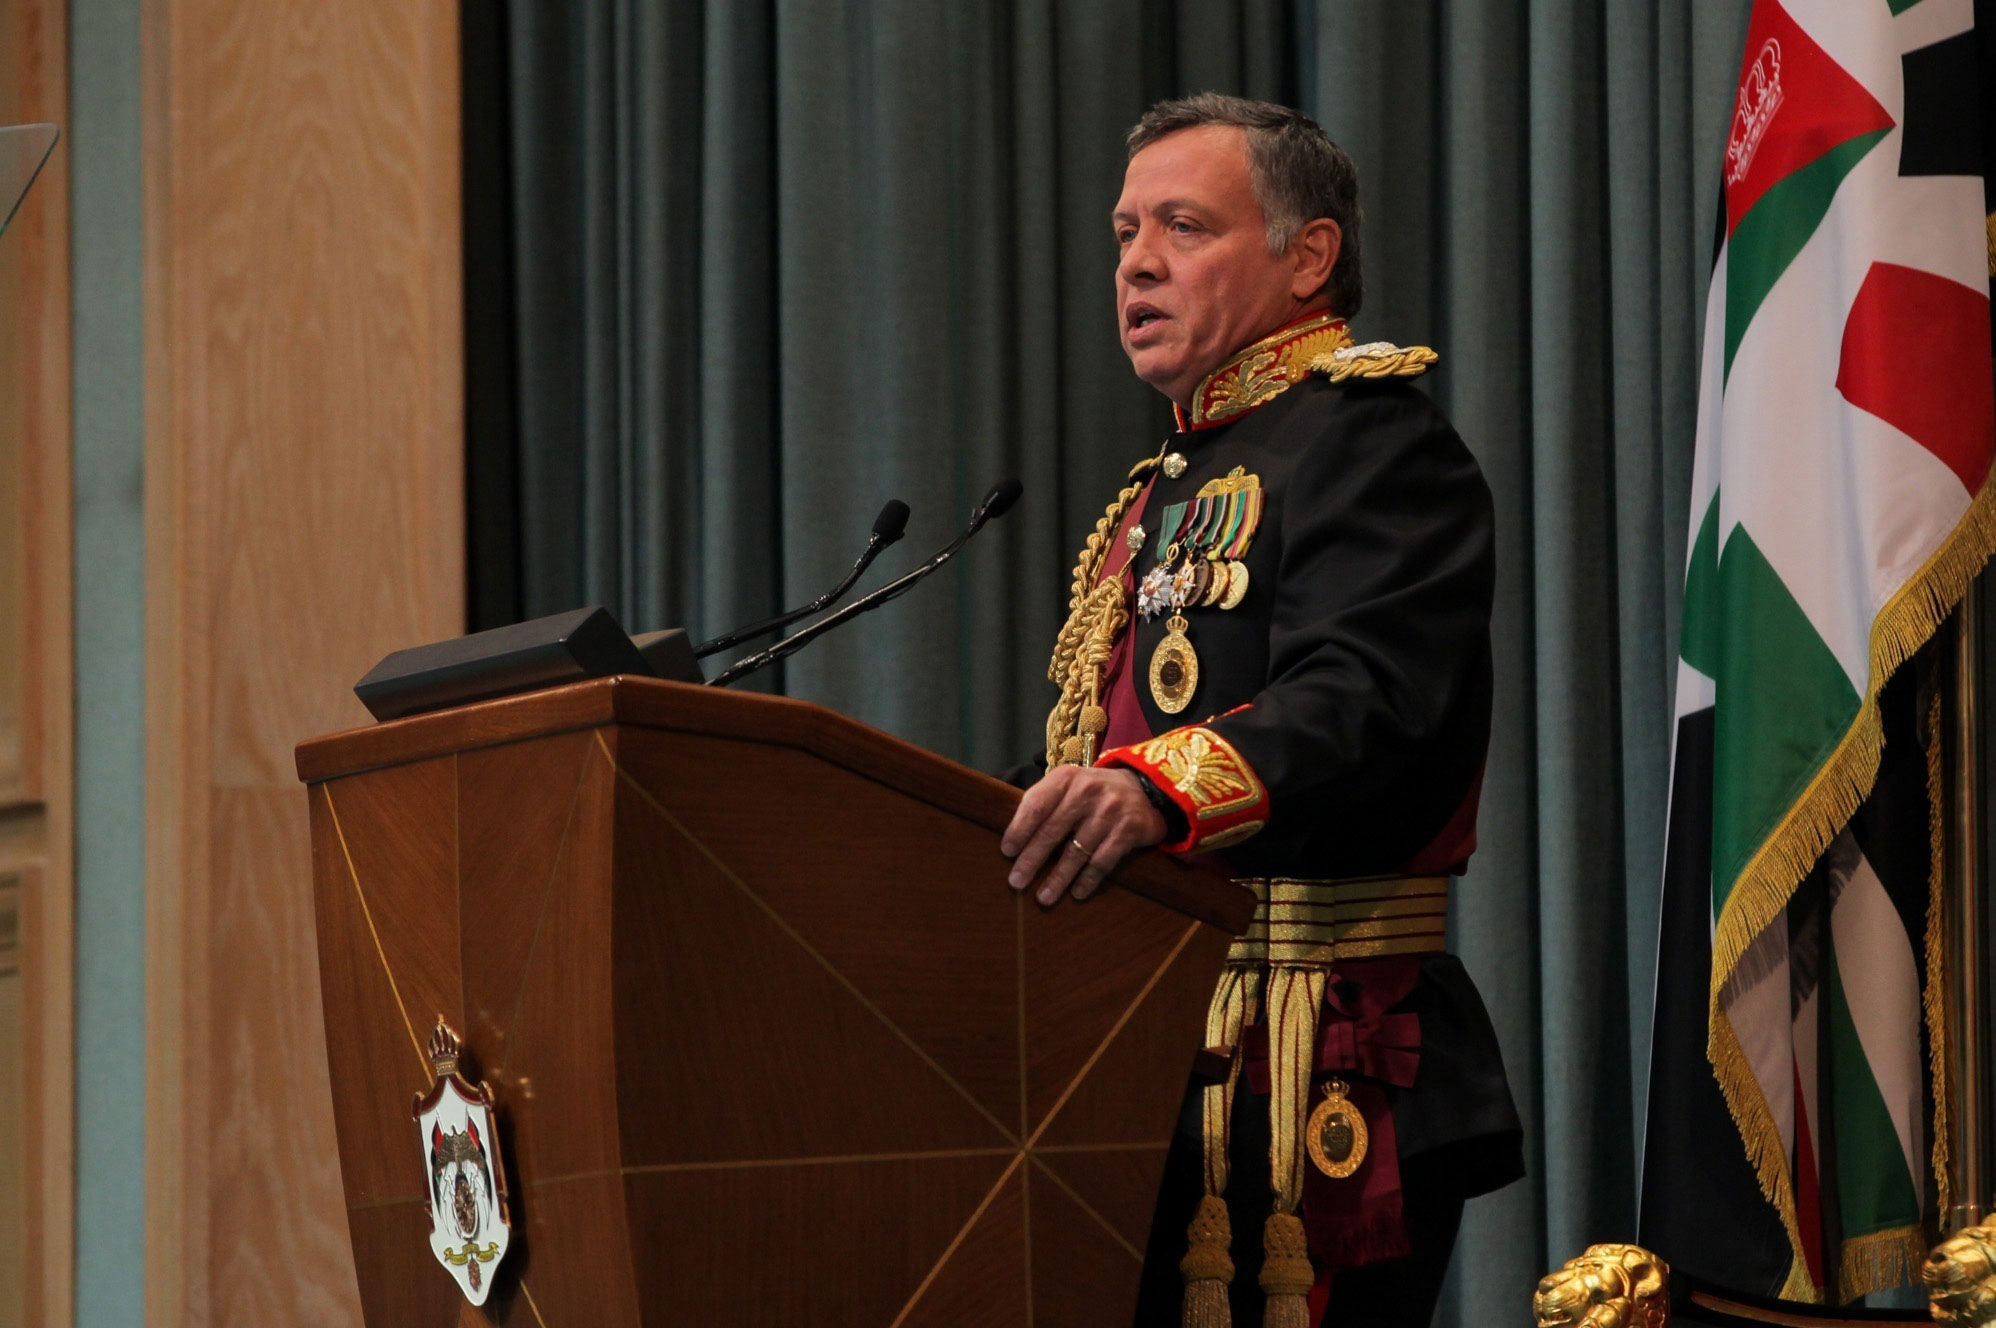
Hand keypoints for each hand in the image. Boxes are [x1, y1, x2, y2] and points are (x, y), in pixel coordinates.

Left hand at [1001, 765, 1167, 905]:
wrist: (1144, 789)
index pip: (1036, 805)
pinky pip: (1102, 862)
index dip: (1019, 830)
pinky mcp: (1129, 830)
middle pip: (1052, 831)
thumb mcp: (1069, 786)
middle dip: (1032, 860)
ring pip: (1076, 852)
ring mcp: (1110, 810)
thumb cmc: (1094, 793)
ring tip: (1043, 898)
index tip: (1007, 852)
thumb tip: (1014, 841)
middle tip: (1016, 882)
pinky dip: (1088, 880)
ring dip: (1058, 879)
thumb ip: (1045, 803)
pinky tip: (1077, 893)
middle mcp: (1088, 791)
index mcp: (1066, 777)